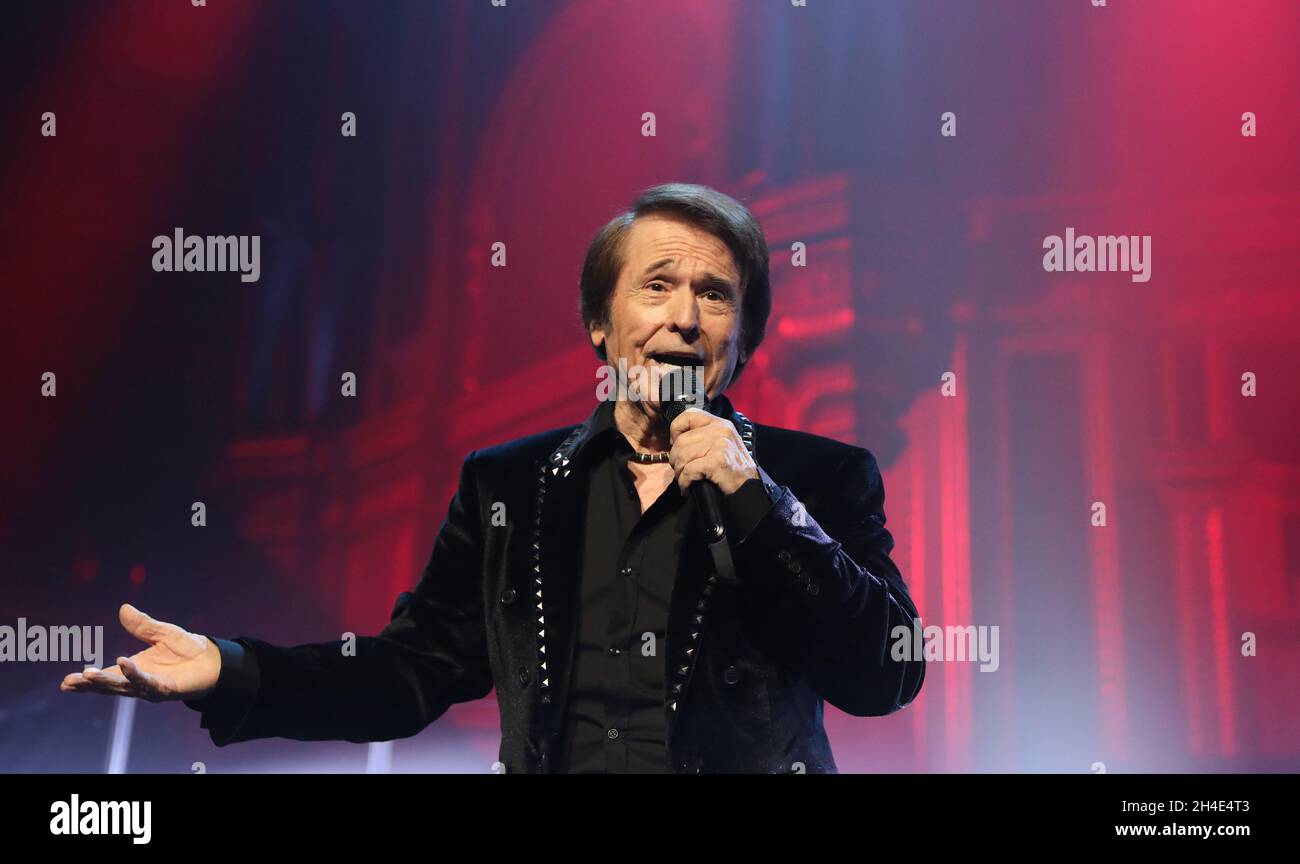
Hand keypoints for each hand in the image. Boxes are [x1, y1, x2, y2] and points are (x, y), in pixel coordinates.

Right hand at [60, 604, 220, 701]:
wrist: (215, 660)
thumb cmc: (187, 649)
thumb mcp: (162, 632)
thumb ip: (142, 624)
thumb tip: (123, 608)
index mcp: (133, 670)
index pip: (106, 676)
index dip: (87, 680)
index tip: (66, 682)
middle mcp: (139, 682)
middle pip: (110, 686)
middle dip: (90, 684)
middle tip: (70, 682)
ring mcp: (152, 688)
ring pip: (124, 687)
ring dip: (107, 681)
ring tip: (89, 674)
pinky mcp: (167, 690)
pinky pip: (148, 683)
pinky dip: (134, 674)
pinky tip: (123, 663)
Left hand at [668, 407, 758, 495]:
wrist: (749, 488)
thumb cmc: (732, 470)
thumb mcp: (721, 445)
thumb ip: (703, 437)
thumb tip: (675, 440)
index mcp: (720, 424)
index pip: (688, 415)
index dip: (676, 430)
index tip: (676, 445)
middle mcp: (720, 430)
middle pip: (681, 441)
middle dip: (675, 459)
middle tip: (681, 470)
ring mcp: (719, 445)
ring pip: (682, 456)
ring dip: (679, 473)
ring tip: (685, 480)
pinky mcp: (716, 461)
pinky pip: (689, 470)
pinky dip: (684, 482)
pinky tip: (688, 488)